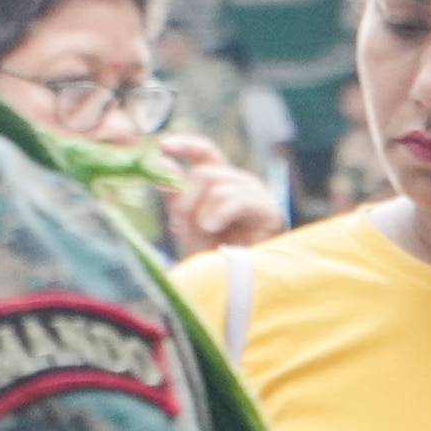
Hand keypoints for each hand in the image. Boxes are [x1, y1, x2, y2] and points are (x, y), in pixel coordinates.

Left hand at [156, 133, 282, 250]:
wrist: (233, 285)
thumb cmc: (211, 256)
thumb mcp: (186, 221)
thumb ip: (176, 194)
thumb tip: (162, 162)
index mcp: (220, 181)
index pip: (204, 152)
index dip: (184, 145)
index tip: (162, 145)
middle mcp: (240, 183)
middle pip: (205, 172)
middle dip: (185, 199)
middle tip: (178, 227)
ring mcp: (257, 194)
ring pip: (218, 186)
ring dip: (201, 212)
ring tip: (199, 233)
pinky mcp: (269, 210)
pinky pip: (237, 199)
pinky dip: (219, 213)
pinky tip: (211, 227)